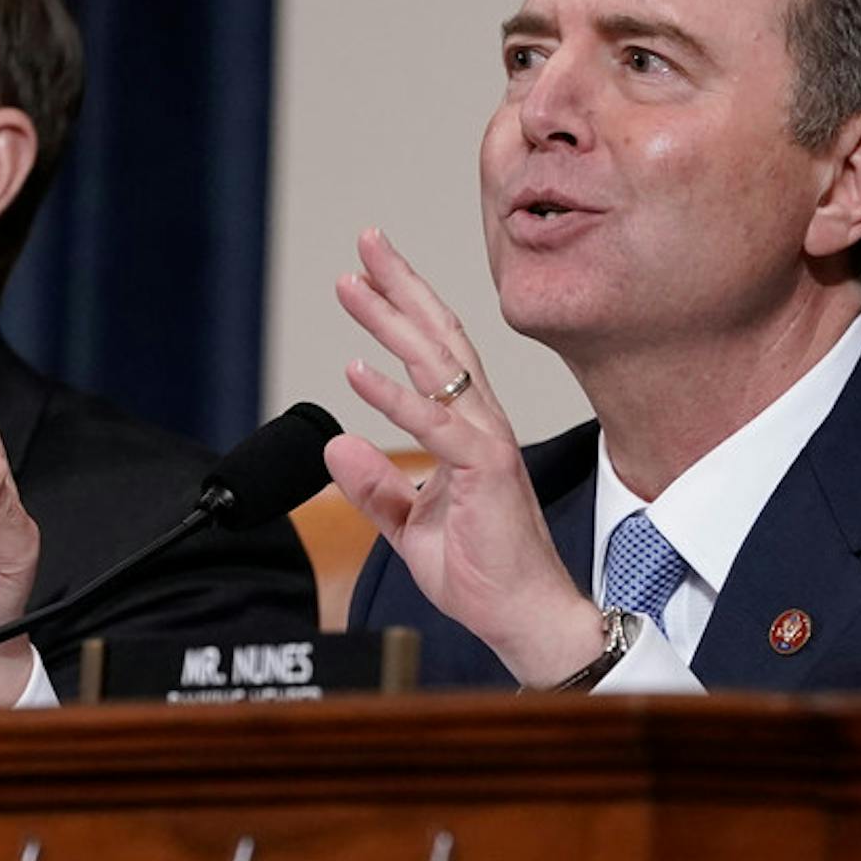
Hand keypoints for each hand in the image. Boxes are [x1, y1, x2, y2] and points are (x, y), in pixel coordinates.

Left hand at [326, 229, 603, 686]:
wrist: (522, 618)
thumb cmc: (482, 573)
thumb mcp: (409, 526)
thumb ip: (376, 487)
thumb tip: (338, 444)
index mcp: (468, 431)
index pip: (435, 355)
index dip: (403, 309)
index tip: (367, 273)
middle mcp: (481, 425)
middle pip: (439, 340)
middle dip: (401, 287)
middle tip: (366, 241)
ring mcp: (486, 443)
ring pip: (436, 367)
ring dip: (391, 322)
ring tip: (353, 284)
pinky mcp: (484, 471)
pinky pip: (434, 425)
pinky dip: (393, 395)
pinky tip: (357, 368)